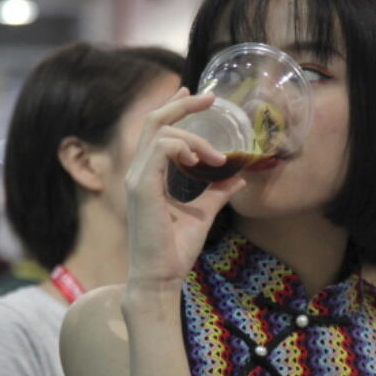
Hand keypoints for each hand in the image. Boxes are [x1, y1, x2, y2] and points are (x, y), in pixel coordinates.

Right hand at [123, 88, 245, 290]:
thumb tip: (238, 177)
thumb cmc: (174, 250)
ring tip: (218, 158)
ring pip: (161, 132)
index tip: (197, 96)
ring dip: (195, 138)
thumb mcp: (203, 214)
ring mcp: (137, 179)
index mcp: (148, 176)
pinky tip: (202, 161)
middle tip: (211, 99)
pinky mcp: (142, 189)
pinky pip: (161, 149)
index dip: (175, 108)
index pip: (155, 130)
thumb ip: (216, 192)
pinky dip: (183, 147)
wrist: (160, 279)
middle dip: (182, 104)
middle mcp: (138, 172)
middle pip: (153, 121)